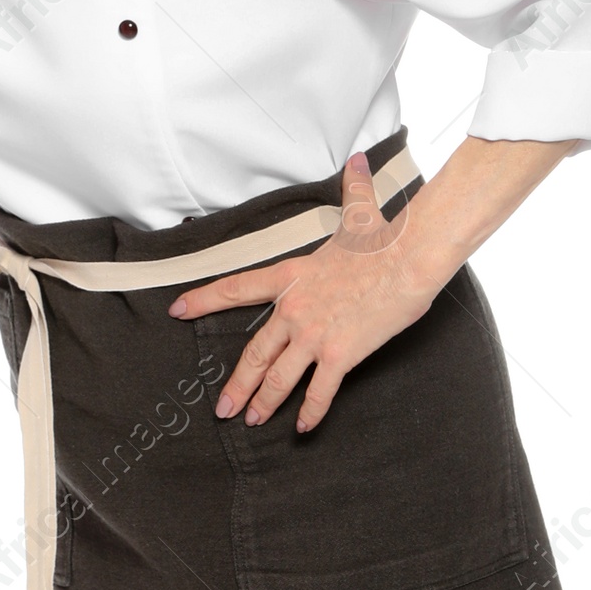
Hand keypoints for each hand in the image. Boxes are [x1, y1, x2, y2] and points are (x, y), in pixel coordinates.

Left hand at [168, 153, 436, 433]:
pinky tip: (302, 428)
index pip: (237, 288)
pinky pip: (319, 391)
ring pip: (279, 375)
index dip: (204, 300)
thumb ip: (352, 191)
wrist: (410, 257)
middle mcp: (295, 308)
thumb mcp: (361, 214)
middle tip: (222, 407)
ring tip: (251, 420)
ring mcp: (315, 334)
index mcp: (292, 276)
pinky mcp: (340, 354)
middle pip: (255, 351)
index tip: (179, 310)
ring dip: (263, 402)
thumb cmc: (386, 240)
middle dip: (237, 384)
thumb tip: (356, 161)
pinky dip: (310, 412)